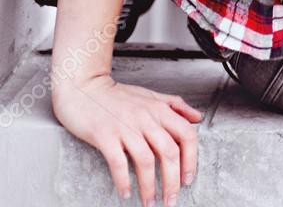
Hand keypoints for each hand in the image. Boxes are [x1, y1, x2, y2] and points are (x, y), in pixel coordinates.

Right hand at [51, 73, 202, 205]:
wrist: (84, 87)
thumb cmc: (117, 95)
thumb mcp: (151, 95)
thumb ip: (176, 105)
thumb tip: (197, 118)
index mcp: (159, 109)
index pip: (186, 134)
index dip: (191, 159)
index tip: (188, 178)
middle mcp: (146, 118)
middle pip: (169, 152)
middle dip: (172, 181)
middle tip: (171, 200)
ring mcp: (125, 127)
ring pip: (146, 161)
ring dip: (149, 187)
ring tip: (149, 203)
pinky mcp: (105, 136)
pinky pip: (118, 162)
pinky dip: (123, 181)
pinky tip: (125, 193)